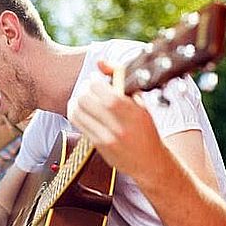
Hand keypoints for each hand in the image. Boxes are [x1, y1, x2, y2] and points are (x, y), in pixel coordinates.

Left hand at [68, 61, 161, 178]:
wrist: (150, 162)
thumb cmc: (146, 130)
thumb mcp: (141, 104)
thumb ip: (122, 81)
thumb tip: (100, 63)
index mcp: (133, 113)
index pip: (103, 92)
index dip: (93, 81)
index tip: (95, 79)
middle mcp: (119, 127)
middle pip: (86, 100)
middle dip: (84, 89)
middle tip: (88, 88)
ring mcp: (107, 138)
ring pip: (77, 112)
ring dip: (76, 100)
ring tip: (83, 98)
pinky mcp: (98, 146)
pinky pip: (78, 124)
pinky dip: (76, 113)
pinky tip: (81, 110)